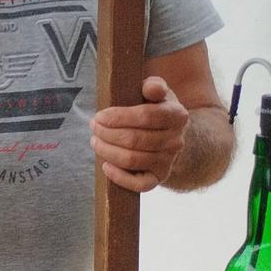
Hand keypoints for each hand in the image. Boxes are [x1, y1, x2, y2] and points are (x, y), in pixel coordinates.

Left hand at [91, 76, 189, 192]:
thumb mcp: (157, 93)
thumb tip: (152, 87)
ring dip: (107, 151)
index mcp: (177, 115)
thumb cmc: (155, 110)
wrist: (169, 136)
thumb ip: (154, 85)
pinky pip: (140, 185)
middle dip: (107, 134)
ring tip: (95, 141)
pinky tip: (106, 166)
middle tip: (94, 128)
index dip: (119, 117)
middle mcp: (176, 140)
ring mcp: (169, 161)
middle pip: (135, 139)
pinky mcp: (160, 178)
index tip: (99, 116)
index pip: (146, 116)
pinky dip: (119, 177)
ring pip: (132, 159)